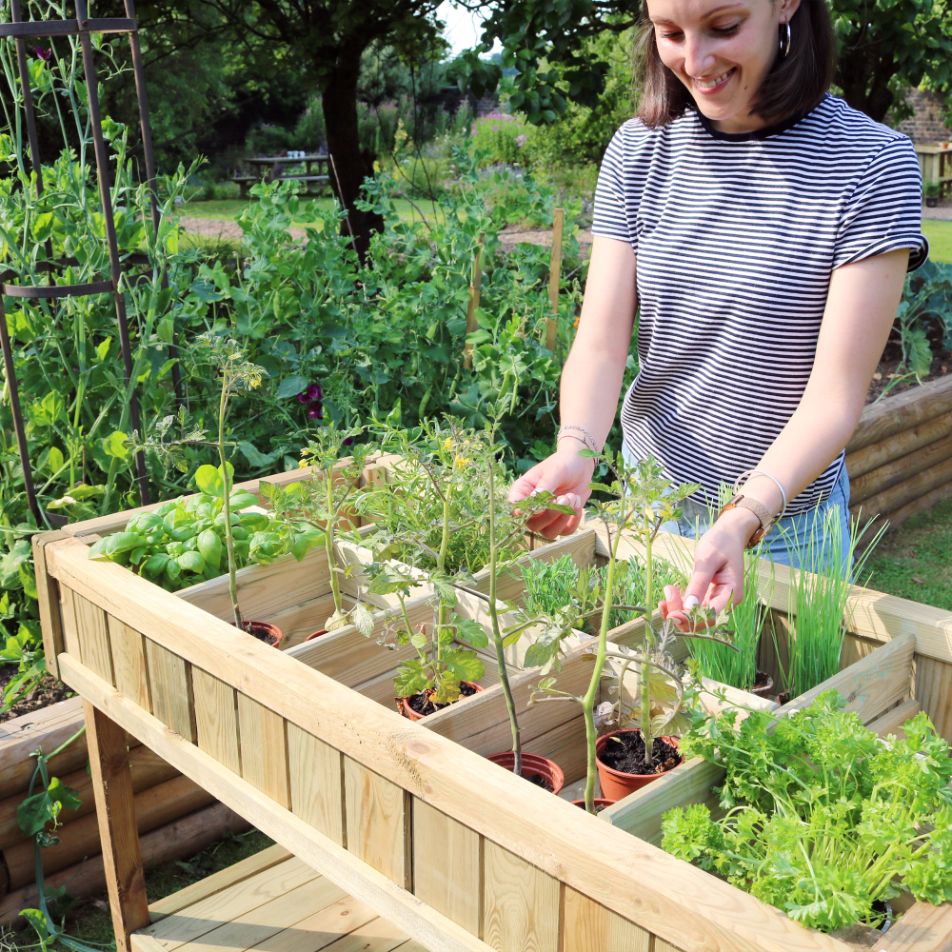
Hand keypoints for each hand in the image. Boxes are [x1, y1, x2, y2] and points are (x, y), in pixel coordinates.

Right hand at [508, 447, 595, 537]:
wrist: (580, 465)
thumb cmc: (562, 464)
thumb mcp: (554, 471)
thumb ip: (544, 487)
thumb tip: (535, 503)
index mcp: (522, 491)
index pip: (514, 507)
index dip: (523, 511)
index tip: (537, 506)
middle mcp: (531, 508)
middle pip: (532, 525)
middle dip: (551, 514)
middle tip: (565, 497)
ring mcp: (545, 517)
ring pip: (549, 533)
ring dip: (563, 519)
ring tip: (572, 498)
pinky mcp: (560, 522)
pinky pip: (565, 532)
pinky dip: (574, 521)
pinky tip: (577, 504)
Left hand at [658, 509, 756, 628]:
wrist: (728, 533)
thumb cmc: (721, 542)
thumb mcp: (707, 560)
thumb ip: (699, 583)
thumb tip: (689, 607)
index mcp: (731, 594)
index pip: (710, 616)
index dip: (690, 619)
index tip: (671, 613)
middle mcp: (725, 602)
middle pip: (700, 619)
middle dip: (680, 612)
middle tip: (666, 595)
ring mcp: (716, 600)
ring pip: (694, 615)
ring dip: (677, 608)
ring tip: (667, 591)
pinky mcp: (707, 596)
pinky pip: (692, 606)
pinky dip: (679, 604)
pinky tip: (667, 596)